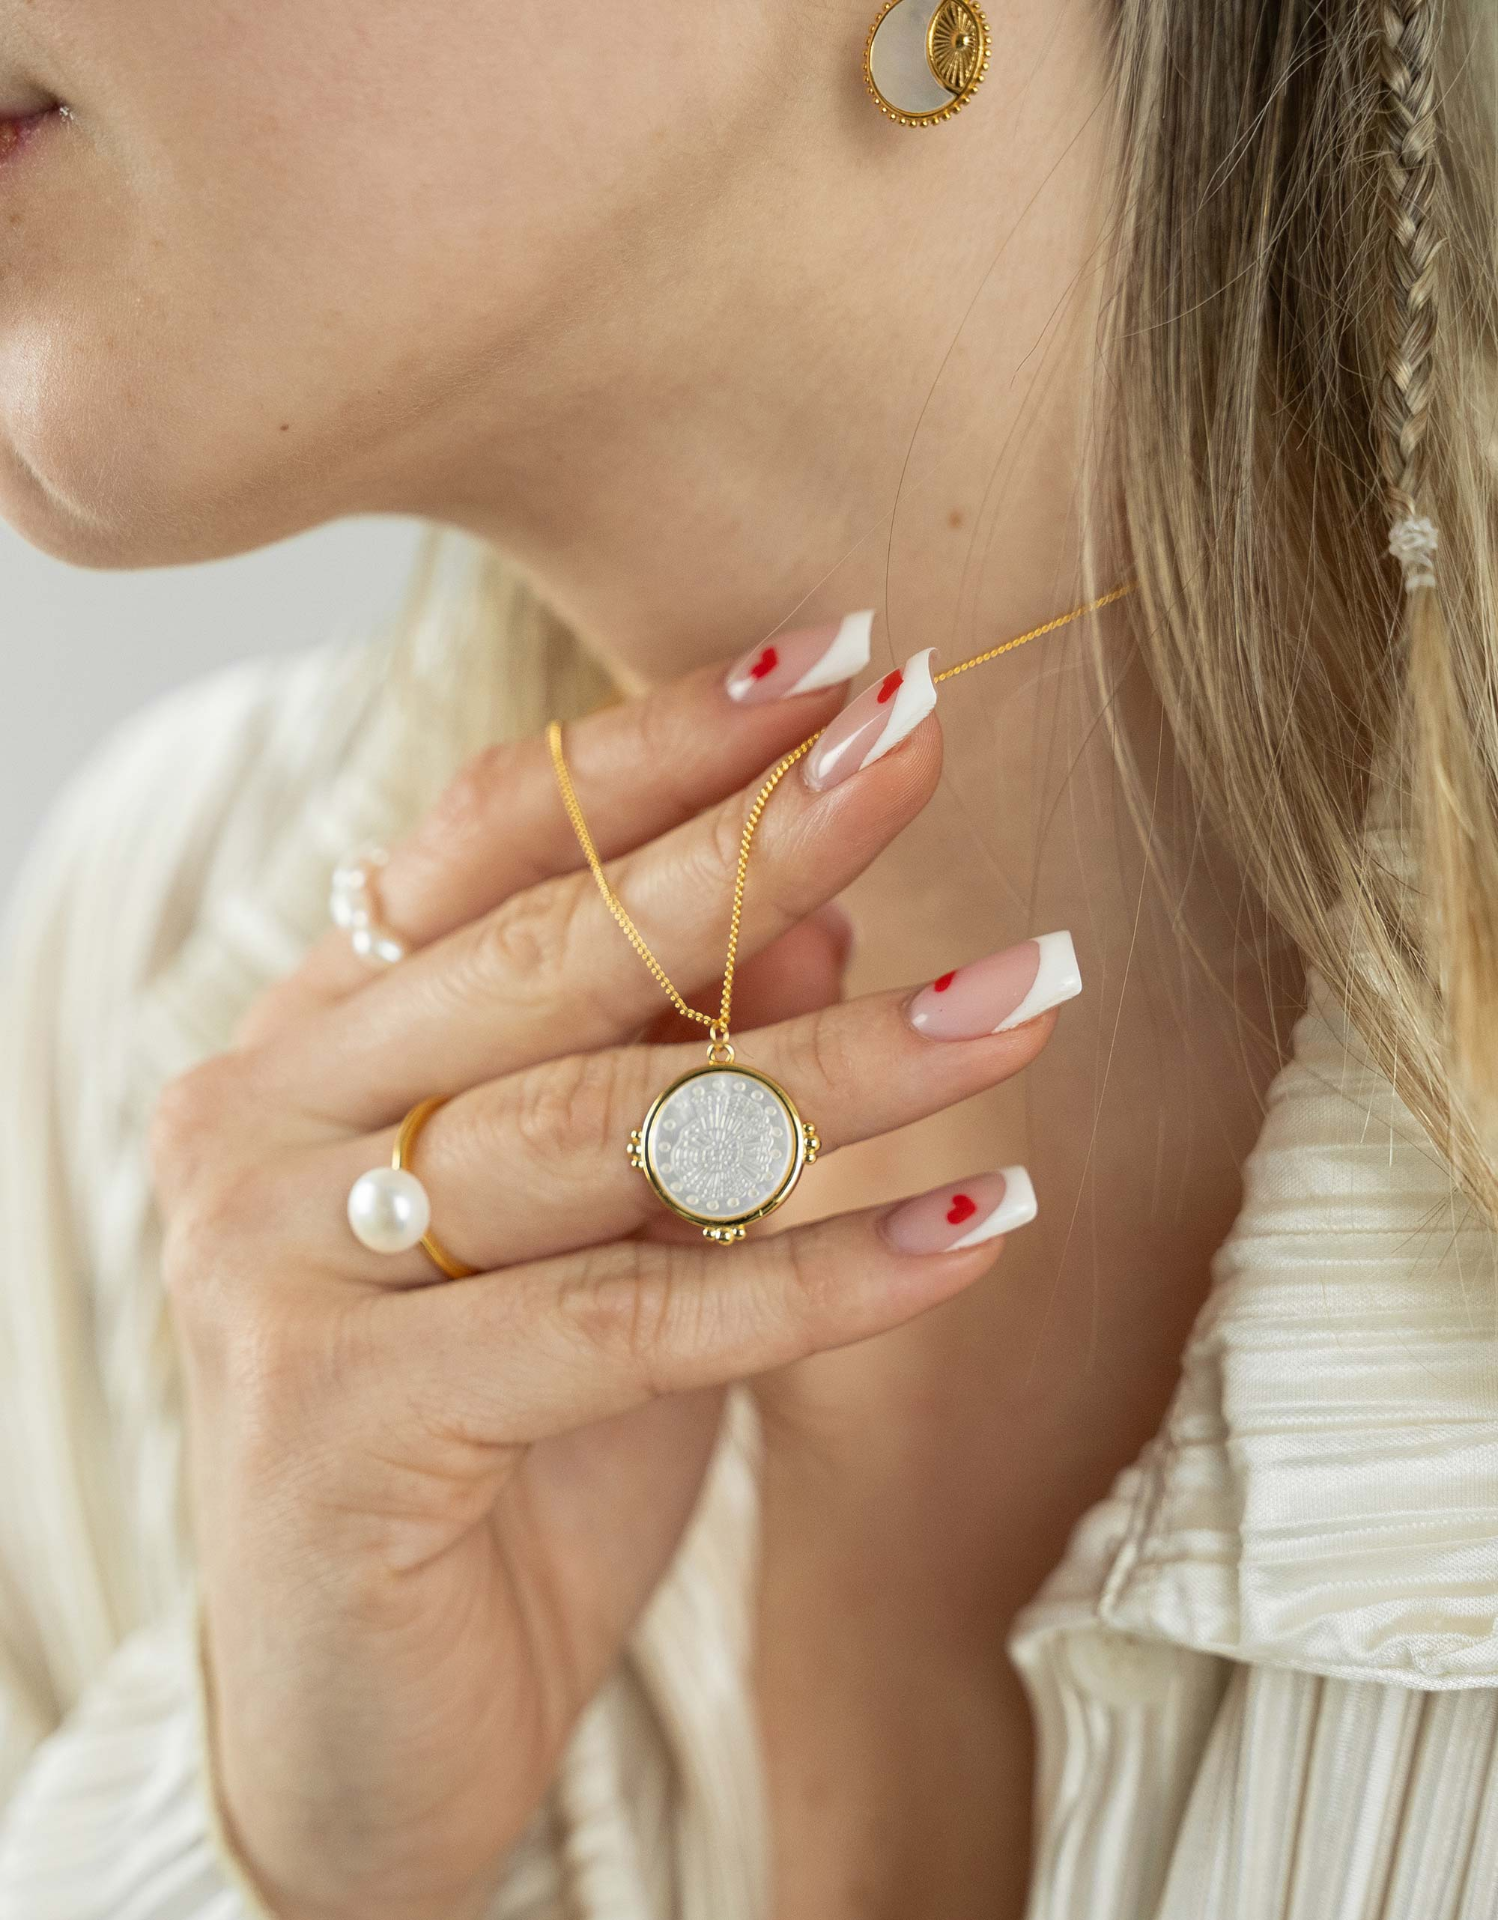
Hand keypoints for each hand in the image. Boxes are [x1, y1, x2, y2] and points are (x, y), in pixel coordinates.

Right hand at [150, 654, 1056, 1919]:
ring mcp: (279, 1260)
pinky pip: (628, 1317)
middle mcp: (265, 1114)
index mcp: (318, 1038)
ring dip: (842, 1060)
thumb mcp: (604, 1235)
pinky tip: (976, 1226)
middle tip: (926, 743)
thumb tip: (824, 917)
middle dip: (759, 844)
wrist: (367, 1726)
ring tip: (1025, 998)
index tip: (839, 663)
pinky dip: (819, 1275)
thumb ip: (677, 1078)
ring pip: (606, 1123)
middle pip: (547, 951)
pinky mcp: (337, 1417)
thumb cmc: (496, 1453)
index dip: (660, 748)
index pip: (484, 842)